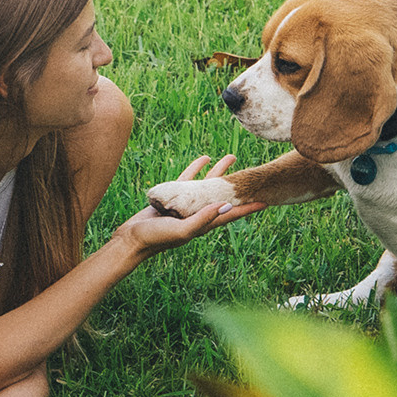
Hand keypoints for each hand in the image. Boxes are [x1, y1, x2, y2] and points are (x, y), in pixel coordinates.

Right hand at [118, 155, 262, 260]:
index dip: (248, 208)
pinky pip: (188, 180)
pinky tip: (204, 158)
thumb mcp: (181, 231)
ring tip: (231, 157)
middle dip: (238, 185)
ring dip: (220, 172)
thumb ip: (202, 220)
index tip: (265, 200)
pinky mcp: (172, 197)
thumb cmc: (156, 238)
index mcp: (204, 224)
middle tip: (252, 172)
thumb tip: (225, 206)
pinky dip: (196, 169)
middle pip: (224, 196)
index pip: (231, 214)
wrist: (131, 239)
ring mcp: (186, 205)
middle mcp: (198, 214)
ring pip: (208, 184)